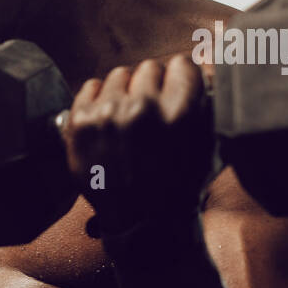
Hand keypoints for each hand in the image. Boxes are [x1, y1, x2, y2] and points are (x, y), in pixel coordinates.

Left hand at [61, 54, 216, 234]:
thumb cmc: (178, 186)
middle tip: (152, 109)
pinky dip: (98, 98)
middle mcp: (142, 109)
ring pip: (120, 75)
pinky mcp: (79, 123)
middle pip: (150, 68)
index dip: (181, 78)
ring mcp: (107, 115)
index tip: (177, 87)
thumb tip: (207, 66)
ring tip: (128, 117)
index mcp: (178, 113)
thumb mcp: (206, 145)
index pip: (182, 65)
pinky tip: (107, 118)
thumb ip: (206, 102)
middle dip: (154, 86)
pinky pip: (90, 86)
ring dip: (126, 91)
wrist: (141, 222)